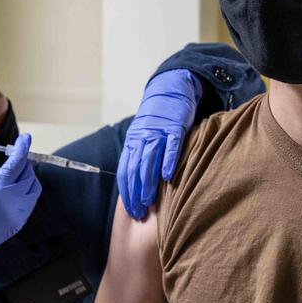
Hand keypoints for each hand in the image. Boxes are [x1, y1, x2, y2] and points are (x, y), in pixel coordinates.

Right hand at [0, 128, 41, 280]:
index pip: (18, 161)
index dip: (23, 147)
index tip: (25, 138)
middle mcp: (12, 200)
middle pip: (27, 173)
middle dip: (22, 162)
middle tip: (13, 157)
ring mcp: (19, 212)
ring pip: (33, 187)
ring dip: (27, 176)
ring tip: (15, 173)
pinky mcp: (20, 222)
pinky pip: (31, 201)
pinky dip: (27, 191)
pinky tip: (15, 189)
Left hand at [118, 69, 201, 219]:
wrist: (170, 90)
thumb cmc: (158, 119)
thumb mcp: (144, 136)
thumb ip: (140, 156)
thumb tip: (139, 185)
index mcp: (132, 142)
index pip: (125, 170)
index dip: (127, 192)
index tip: (132, 210)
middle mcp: (142, 137)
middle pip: (134, 168)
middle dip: (135, 192)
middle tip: (139, 212)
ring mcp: (158, 132)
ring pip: (149, 159)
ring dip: (147, 182)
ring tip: (148, 201)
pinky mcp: (175, 127)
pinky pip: (171, 146)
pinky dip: (168, 161)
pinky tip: (167, 176)